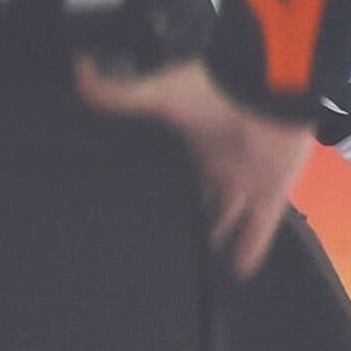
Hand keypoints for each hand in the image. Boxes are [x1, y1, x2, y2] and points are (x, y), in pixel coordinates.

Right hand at [75, 57, 310, 275]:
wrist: (266, 88)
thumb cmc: (215, 88)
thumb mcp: (159, 92)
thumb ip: (120, 95)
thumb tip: (80, 75)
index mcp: (198, 145)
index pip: (182, 176)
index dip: (172, 192)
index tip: (151, 211)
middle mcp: (223, 166)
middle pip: (209, 202)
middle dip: (197, 221)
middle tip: (177, 247)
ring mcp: (249, 182)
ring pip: (234, 219)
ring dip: (222, 239)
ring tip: (205, 268)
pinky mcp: (271, 194)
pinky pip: (260, 230)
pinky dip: (250, 251)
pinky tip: (240, 275)